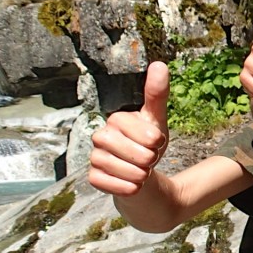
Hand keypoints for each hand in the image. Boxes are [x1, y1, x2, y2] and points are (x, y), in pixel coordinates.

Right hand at [88, 61, 169, 195]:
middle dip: (149, 159)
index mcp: (116, 120)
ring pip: (124, 170)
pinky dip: (129, 187)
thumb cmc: (148, 144)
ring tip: (142, 170)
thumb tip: (159, 65)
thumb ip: (157, 95)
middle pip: (133, 152)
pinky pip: (113, 185)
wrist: (142, 174)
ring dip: (140, 174)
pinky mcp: (93, 178)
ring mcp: (95, 157)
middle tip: (149, 159)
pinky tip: (133, 184)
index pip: (142, 132)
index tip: (156, 142)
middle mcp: (100, 136)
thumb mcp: (157, 119)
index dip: (155, 141)